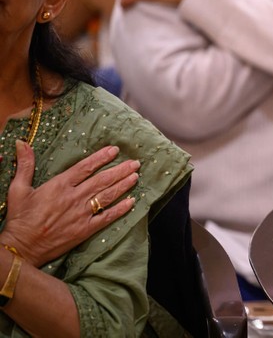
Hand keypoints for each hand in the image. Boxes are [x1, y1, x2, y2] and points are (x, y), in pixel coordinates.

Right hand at [1, 142, 139, 267]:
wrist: (21, 248)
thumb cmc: (20, 218)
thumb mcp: (18, 189)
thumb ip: (25, 165)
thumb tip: (20, 142)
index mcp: (59, 185)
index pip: (85, 167)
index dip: (101, 157)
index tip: (115, 150)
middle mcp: (74, 198)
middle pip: (102, 180)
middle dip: (120, 170)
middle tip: (135, 163)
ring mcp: (81, 214)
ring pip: (107, 196)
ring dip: (123, 185)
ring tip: (136, 176)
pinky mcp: (85, 230)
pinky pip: (106, 217)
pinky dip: (120, 209)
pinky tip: (132, 202)